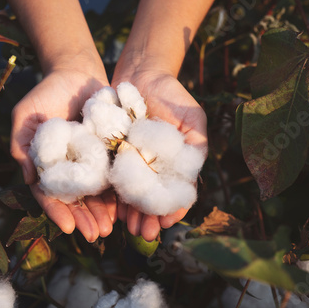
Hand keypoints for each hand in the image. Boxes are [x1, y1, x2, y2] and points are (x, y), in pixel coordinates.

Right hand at [11, 67, 116, 241]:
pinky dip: (117, 193)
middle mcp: (68, 167)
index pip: (49, 193)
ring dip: (101, 213)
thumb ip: (21, 144)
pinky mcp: (109, 152)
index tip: (67, 227)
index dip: (57, 211)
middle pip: (75, 200)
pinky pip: (113, 176)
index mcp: (46, 164)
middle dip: (84, 219)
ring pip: (95, 194)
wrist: (76, 72)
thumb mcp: (25, 114)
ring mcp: (90, 162)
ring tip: (110, 229)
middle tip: (95, 235)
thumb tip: (27, 179)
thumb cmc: (46, 92)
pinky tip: (123, 208)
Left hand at [112, 70, 207, 241]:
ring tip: (129, 228)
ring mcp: (132, 162)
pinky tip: (114, 209)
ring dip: (131, 213)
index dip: (172, 209)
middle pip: (151, 198)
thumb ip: (196, 146)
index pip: (174, 192)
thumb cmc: (172, 96)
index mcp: (173, 164)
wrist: (141, 74)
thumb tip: (193, 177)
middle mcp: (153, 167)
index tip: (167, 222)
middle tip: (145, 233)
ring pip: (132, 193)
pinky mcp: (112, 154)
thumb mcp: (192, 119)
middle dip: (148, 217)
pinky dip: (114, 194)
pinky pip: (113, 177)